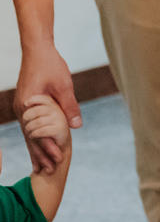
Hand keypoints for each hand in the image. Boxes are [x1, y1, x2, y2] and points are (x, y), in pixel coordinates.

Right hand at [15, 46, 80, 174]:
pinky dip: (33, 138)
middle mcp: (22, 110)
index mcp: (29, 107)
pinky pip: (29, 127)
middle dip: (40, 154)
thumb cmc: (51, 65)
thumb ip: (69, 106)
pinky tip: (37, 147)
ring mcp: (21, 109)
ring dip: (35, 150)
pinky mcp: (25, 106)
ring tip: (40, 166)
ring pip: (28, 134)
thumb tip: (76, 126)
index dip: (49, 148)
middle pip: (31, 138)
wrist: (37, 50)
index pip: (40, 133)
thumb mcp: (63, 86)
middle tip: (49, 171)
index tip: (58, 161)